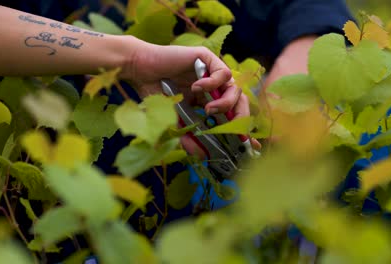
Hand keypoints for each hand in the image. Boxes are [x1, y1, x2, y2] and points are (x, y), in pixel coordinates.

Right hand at [120, 38, 255, 155]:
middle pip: (240, 104)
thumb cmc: (154, 94)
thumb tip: (202, 156)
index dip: (242, 130)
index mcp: (208, 101)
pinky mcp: (208, 59)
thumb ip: (188, 138)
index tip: (250, 146)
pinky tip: (196, 87)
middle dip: (240, 120)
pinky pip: (223, 73)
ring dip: (226, 103)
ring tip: (208, 110)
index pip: (232, 116)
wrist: (140, 70)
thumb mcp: (174, 122)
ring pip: (235, 89)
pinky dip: (213, 84)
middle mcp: (214, 87)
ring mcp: (212, 73)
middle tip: (233, 132)